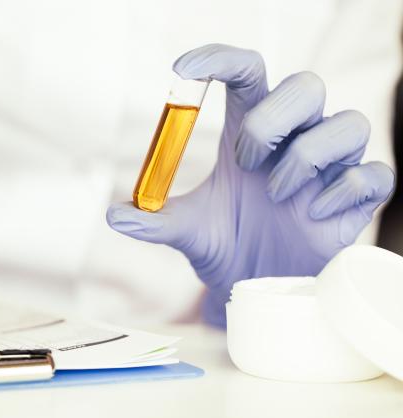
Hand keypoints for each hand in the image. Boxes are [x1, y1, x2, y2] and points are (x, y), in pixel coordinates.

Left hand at [107, 44, 393, 326]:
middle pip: (306, 85)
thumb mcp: (188, 231)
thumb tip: (113, 214)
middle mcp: (293, 141)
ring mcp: (330, 169)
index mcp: (250, 135)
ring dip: (306, 156)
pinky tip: (311, 217)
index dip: (220, 59)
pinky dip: (343, 191)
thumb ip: (155, 220)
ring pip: (348, 123)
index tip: (182, 67)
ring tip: (276, 195)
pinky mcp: (358, 200)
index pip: (247, 73)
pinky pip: (375, 174)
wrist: (258, 289)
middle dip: (272, 119)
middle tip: (245, 161)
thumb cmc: (226, 248)